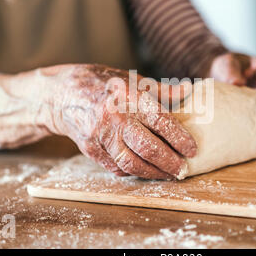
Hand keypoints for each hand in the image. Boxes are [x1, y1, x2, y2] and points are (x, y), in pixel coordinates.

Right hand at [41, 64, 196, 178]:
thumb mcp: (132, 80)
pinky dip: (133, 171)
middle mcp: (114, 116)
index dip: (179, 138)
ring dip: (152, 172)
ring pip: (131, 162)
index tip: (193, 150)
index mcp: (128, 96)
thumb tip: (188, 90)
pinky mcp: (90, 148)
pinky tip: (145, 171)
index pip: (160, 120)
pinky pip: (115, 166)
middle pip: (147, 147)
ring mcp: (100, 134)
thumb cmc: (103, 84)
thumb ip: (161, 90)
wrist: (62, 94)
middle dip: (169, 162)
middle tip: (183, 170)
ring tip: (167, 175)